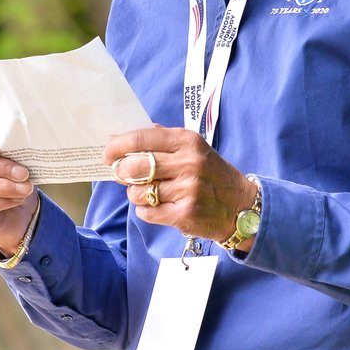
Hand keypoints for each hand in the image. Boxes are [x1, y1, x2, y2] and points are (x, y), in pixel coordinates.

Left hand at [104, 126, 257, 248]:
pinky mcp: (185, 214)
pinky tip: (158, 205)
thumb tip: (122, 135)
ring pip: (138, 192)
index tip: (108, 153)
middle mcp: (189, 163)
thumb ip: (161, 140)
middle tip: (123, 174)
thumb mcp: (193, 148)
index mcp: (187, 141)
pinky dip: (146, 210)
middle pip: (135, 166)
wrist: (241, 206)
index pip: (141, 139)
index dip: (117, 146)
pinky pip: (147, 212)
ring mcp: (188, 190)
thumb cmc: (211, 174)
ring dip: (136, 194)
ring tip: (149, 192)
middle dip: (122, 172)